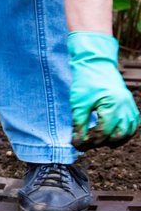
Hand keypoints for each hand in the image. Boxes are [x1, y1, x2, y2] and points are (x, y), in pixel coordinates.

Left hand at [68, 32, 138, 149]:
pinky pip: (132, 125)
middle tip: (87, 144)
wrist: (96, 65)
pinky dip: (123, 133)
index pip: (103, 132)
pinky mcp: (130, 106)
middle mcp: (125, 108)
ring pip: (127, 132)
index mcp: (113, 106)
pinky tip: (111, 136)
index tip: (77, 145)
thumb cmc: (85, 83)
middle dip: (101, 142)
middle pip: (117, 135)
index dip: (89, 141)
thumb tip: (78, 142)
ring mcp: (130, 107)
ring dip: (114, 140)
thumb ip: (79, 124)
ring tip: (98, 141)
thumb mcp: (79, 104)